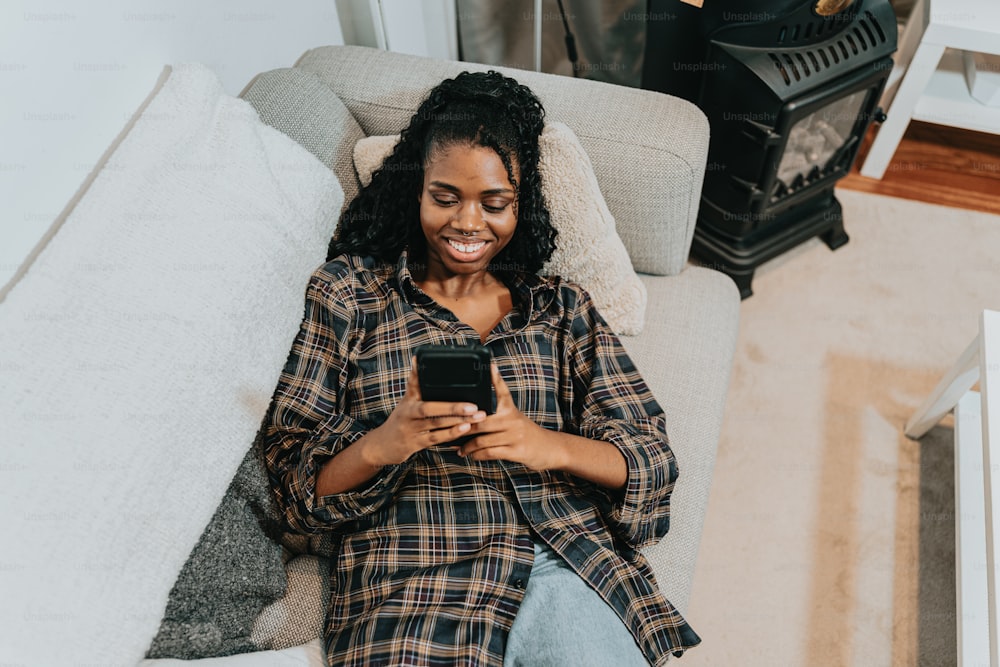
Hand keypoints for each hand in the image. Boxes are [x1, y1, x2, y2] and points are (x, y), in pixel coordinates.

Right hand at [363, 356, 486, 465]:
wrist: (383, 445)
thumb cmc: (401, 419)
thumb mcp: (406, 401)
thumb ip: (416, 383)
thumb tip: (417, 359)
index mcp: (408, 400)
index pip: (415, 384)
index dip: (420, 373)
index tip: (434, 364)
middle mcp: (407, 413)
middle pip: (430, 408)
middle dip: (453, 407)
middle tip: (474, 406)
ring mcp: (410, 429)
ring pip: (436, 424)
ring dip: (458, 421)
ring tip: (477, 417)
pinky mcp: (415, 444)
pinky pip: (435, 438)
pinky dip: (451, 434)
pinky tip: (465, 429)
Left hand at [457, 363, 566, 470]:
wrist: (549, 449)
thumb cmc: (526, 433)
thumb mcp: (515, 417)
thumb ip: (497, 413)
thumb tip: (472, 413)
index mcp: (511, 409)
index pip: (502, 390)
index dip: (495, 378)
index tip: (489, 366)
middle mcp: (513, 420)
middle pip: (481, 420)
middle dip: (463, 426)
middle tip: (448, 429)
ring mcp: (515, 436)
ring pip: (483, 439)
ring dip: (467, 445)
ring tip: (458, 447)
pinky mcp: (516, 451)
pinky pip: (490, 452)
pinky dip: (477, 455)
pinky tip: (471, 454)